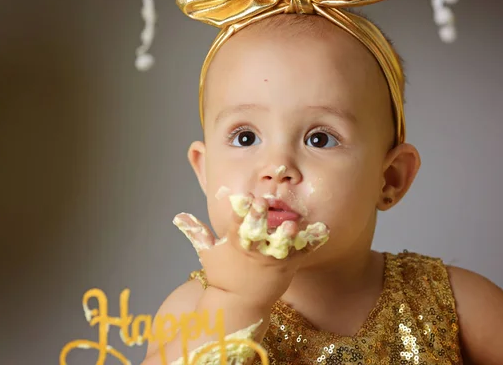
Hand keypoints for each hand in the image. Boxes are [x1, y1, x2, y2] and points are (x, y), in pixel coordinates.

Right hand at [173, 193, 328, 309]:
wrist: (239, 304)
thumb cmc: (224, 275)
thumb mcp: (208, 253)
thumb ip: (195, 231)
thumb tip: (178, 216)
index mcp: (234, 241)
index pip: (234, 223)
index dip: (239, 211)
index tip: (243, 198)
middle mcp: (253, 249)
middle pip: (256, 232)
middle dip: (259, 219)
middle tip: (264, 204)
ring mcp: (271, 258)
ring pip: (280, 244)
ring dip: (286, 235)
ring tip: (293, 225)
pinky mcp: (288, 265)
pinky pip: (302, 252)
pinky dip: (312, 242)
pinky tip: (323, 231)